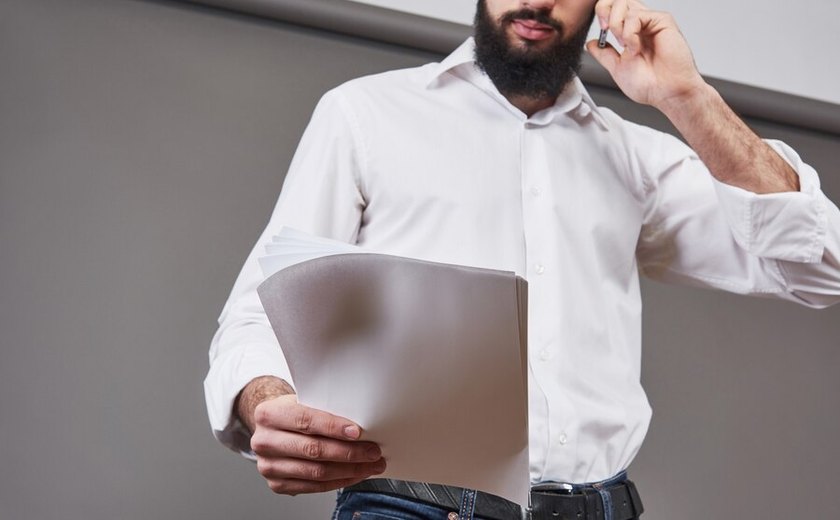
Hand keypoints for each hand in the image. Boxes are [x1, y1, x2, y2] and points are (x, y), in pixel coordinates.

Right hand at [250, 394, 386, 494]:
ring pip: (316, 472)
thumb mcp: (302, 400)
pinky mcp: (277, 484)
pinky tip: (355, 474)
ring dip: (349, 470)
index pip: (305, 421)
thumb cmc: (293, 412)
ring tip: (370, 465)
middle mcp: (264, 441)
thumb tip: (360, 423)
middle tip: (372, 451)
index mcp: (269, 414)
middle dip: (348, 452)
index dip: (333, 427)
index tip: (357, 432)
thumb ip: (324, 409)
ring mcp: (269, 466)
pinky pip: (314, 487)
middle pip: (313, 449)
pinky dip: (339, 481)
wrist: (273, 427)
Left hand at [586, 0, 706, 110]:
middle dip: (604, 9)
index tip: (601, 30)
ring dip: (616, 25)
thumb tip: (592, 43)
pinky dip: (629, 33)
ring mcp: (651, 21)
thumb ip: (604, 54)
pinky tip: (635, 48)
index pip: (613, 8)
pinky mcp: (662, 21)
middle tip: (605, 29)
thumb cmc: (649, 85)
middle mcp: (641, 24)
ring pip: (624, 3)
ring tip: (625, 46)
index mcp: (631, 32)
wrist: (666, 93)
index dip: (602, 11)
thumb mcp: (617, 68)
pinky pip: (636, 15)